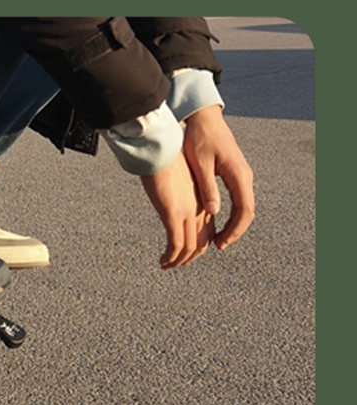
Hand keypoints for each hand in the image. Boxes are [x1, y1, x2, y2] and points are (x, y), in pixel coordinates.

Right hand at [140, 150, 214, 268]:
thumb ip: (182, 195)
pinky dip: (171, 258)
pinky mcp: (173, 214)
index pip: (208, 231)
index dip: (199, 247)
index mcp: (203, 200)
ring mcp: (187, 212)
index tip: (185, 254)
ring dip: (178, 262)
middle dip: (189, 259)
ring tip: (166, 265)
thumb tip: (178, 203)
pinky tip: (162, 261)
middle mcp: (200, 209)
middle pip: (201, 244)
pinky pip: (176, 245)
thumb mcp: (179, 179)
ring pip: (190, 248)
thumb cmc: (166, 160)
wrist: (160, 149)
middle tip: (175, 264)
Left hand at [182, 105, 254, 251]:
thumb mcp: (200, 165)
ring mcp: (241, 175)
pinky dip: (230, 214)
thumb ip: (207, 188)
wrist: (204, 118)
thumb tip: (214, 212)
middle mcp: (244, 176)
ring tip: (216, 239)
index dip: (234, 230)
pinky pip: (238, 199)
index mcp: (238, 175)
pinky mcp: (235, 174)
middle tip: (218, 246)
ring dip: (232, 225)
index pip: (244, 210)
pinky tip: (215, 222)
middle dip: (234, 232)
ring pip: (243, 206)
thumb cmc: (199, 138)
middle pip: (247, 212)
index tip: (220, 244)